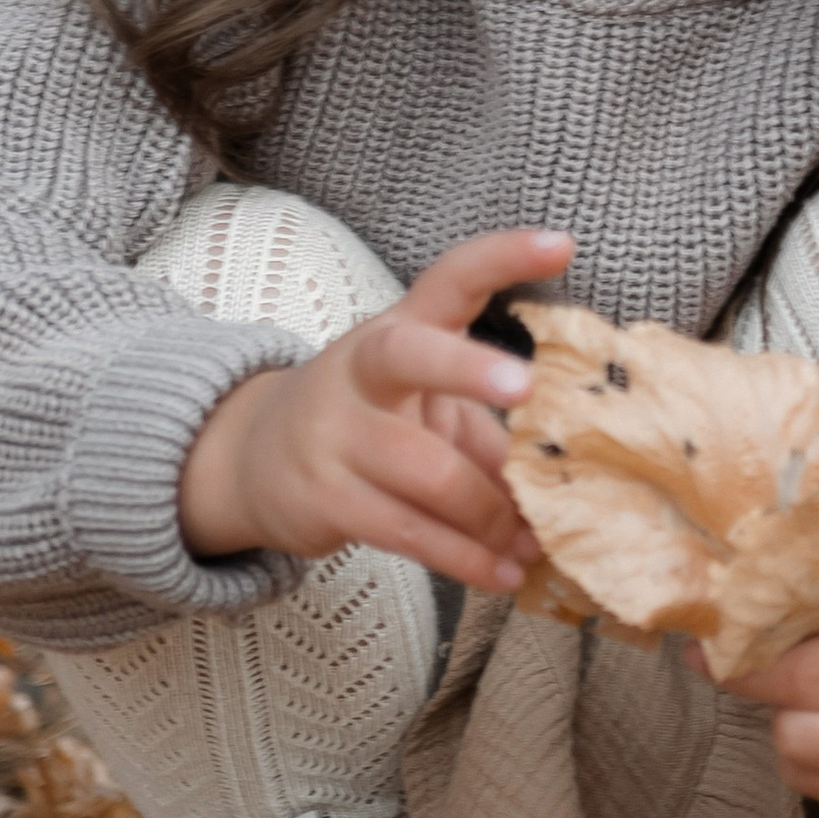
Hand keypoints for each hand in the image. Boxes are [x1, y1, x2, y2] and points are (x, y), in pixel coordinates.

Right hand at [176, 225, 570, 591]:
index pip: (449, 279)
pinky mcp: (326, 498)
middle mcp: (362, 370)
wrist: (252, 460)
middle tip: (525, 389)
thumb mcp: (425, 408)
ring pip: (428, 471)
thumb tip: (566, 484)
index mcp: (398, 330)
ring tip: (535, 542)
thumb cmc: (367, 422)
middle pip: (411, 356)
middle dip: (468, 370)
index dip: (503, 257)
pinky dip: (464, 558)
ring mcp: (336, 434)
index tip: (561, 245)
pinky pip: (408, 532)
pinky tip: (502, 572)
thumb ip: (490, 435)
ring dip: (492, 514)